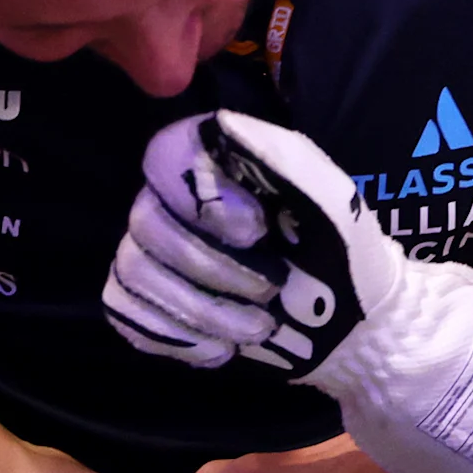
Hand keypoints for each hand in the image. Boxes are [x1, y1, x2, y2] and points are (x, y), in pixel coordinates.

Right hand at [106, 114, 407, 399]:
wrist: (348, 327)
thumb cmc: (344, 253)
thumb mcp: (332, 201)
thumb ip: (282, 158)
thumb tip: (219, 125)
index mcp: (220, 162)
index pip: (166, 155)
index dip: (199, 196)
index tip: (256, 230)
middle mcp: (177, 201)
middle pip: (146, 221)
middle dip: (212, 266)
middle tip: (272, 288)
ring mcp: (157, 252)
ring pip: (133, 270)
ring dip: (201, 309)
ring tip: (259, 326)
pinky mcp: (150, 303)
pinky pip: (124, 310)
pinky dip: (174, 335)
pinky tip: (221, 346)